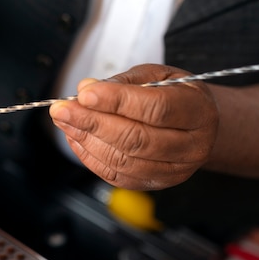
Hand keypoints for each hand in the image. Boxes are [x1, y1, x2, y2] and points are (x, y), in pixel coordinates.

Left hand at [49, 64, 218, 189]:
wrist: (196, 126)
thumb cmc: (175, 95)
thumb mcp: (158, 75)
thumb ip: (123, 81)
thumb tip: (87, 89)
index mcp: (197, 111)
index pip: (155, 108)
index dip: (117, 101)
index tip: (85, 94)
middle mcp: (191, 146)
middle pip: (136, 139)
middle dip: (92, 122)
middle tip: (61, 109)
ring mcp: (173, 170)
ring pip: (122, 160)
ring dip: (86, 139)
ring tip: (64, 120)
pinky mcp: (153, 184)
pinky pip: (116, 175)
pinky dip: (90, 156)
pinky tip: (76, 137)